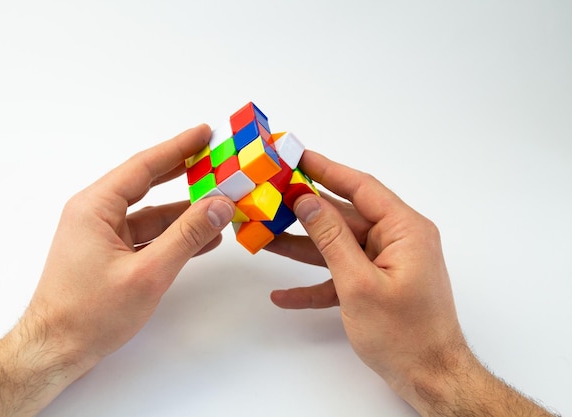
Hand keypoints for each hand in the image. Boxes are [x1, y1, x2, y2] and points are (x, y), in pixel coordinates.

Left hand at [27, 124, 234, 368]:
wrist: (56, 350)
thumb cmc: (91, 312)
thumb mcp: (147, 273)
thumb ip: (186, 236)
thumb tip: (220, 204)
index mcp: (95, 207)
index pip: (143, 166)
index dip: (177, 148)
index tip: (205, 133)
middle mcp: (97, 214)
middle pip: (148, 184)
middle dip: (184, 174)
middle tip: (216, 159)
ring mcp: (104, 236)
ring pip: (152, 214)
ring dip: (186, 212)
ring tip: (221, 203)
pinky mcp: (111, 255)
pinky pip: (149, 237)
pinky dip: (175, 237)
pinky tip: (205, 237)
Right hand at [266, 150, 555, 415]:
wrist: (430, 378)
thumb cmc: (405, 334)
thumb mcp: (359, 283)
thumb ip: (331, 238)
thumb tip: (307, 201)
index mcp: (404, 230)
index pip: (361, 187)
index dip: (327, 169)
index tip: (297, 156)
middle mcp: (397, 241)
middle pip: (344, 216)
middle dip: (305, 211)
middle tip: (271, 196)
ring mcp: (385, 264)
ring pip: (337, 246)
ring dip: (302, 247)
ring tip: (264, 238)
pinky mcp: (375, 286)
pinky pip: (340, 276)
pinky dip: (314, 284)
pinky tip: (283, 294)